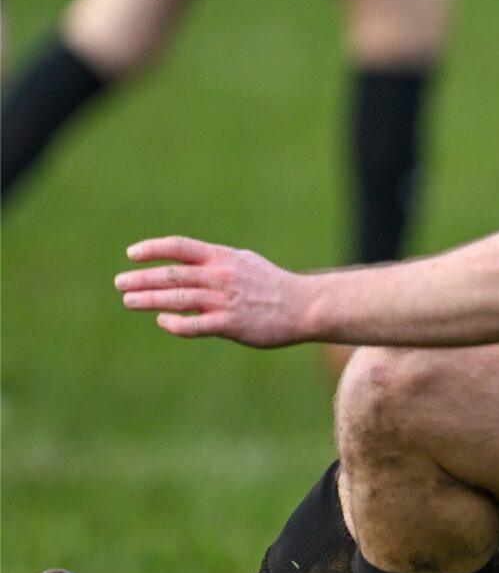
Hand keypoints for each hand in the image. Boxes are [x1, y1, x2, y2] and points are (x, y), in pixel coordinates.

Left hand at [116, 236, 311, 347]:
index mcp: (223, 259)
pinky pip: (195, 325)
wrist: (305, 306)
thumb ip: (215, 264)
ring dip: (150, 299)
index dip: (153, 249)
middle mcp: (220, 277)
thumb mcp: (244, 263)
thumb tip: (185, 266)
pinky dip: (176, 323)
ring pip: (178, 298)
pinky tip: (163, 321)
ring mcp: (225, 301)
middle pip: (172, 275)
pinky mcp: (231, 324)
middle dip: (142, 278)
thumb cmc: (273, 285)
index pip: (180, 247)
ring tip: (129, 300)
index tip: (132, 254)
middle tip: (120, 283)